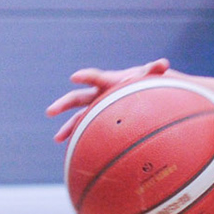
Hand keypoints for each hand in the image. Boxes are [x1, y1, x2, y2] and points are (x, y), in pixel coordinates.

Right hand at [47, 59, 169, 141]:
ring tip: (57, 138)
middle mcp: (98, 94)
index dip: (85, 76)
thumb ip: (153, 69)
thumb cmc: (144, 81)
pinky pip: (87, 128)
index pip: (95, 78)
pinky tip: (73, 150)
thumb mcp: (148, 76)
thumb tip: (163, 63)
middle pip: (77, 98)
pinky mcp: (100, 118)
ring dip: (68, 127)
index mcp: (108, 82)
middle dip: (63, 104)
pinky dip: (80, 137)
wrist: (138, 89)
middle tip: (50, 111)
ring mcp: (97, 107)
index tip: (74, 77)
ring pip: (79, 117)